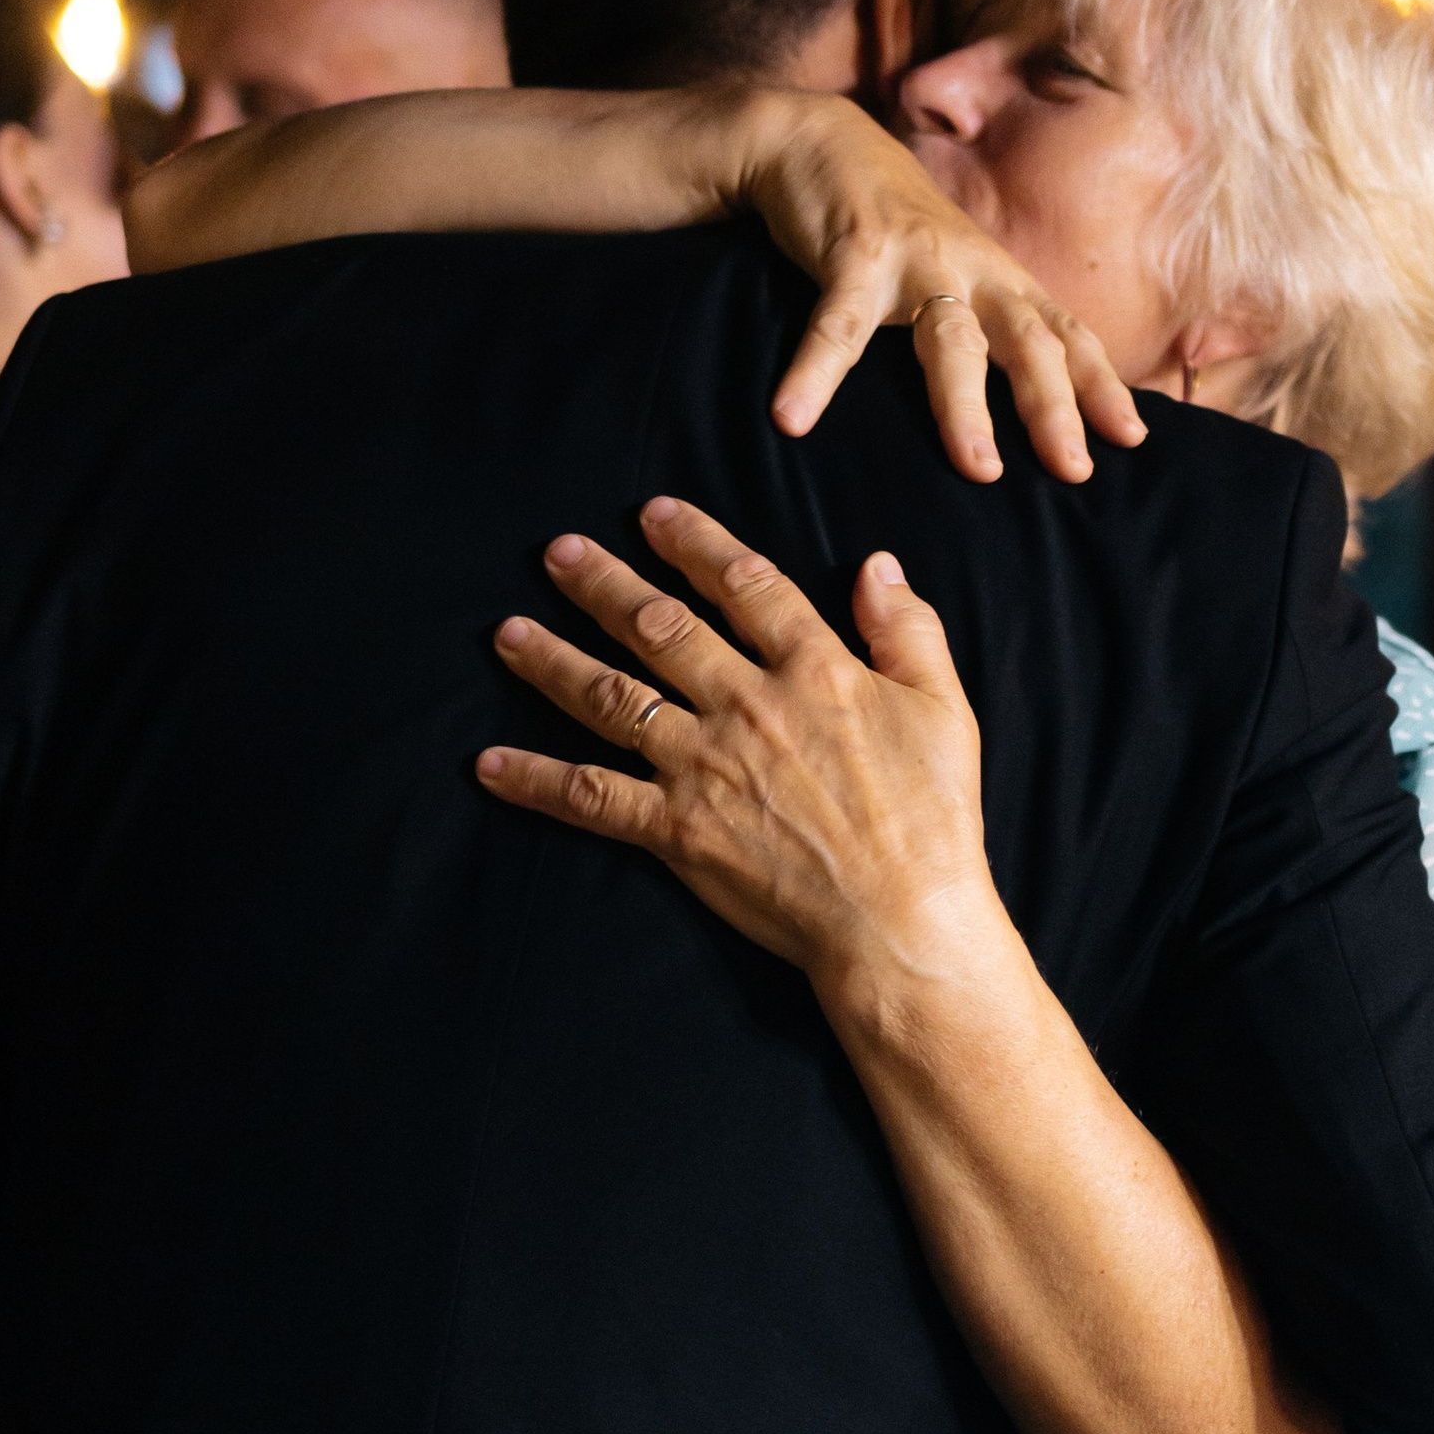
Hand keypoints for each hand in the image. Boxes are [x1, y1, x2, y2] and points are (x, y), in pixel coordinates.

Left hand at [477, 496, 1014, 1005]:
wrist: (900, 920)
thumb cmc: (933, 821)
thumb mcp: (945, 709)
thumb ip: (909, 630)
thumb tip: (877, 565)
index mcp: (814, 671)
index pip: (745, 585)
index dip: (695, 543)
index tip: (654, 513)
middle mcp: (746, 706)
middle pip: (660, 628)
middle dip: (602, 584)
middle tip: (555, 553)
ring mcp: (704, 767)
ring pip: (611, 697)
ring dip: (552, 661)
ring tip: (507, 633)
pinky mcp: (677, 831)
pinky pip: (591, 798)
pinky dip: (536, 780)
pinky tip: (488, 763)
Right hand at [728, 93, 1146, 488]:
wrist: (820, 139)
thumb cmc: (892, 225)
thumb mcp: (954, 270)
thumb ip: (984, 324)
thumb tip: (1024, 405)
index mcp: (999, 279)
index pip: (1065, 334)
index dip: (1100, 384)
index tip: (1132, 438)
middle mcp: (971, 268)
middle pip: (1026, 341)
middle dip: (1054, 406)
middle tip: (1074, 469)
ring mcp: (914, 259)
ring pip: (950, 338)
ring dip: (965, 407)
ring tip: (978, 470)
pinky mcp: (852, 253)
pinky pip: (837, 323)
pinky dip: (815, 372)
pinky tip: (792, 417)